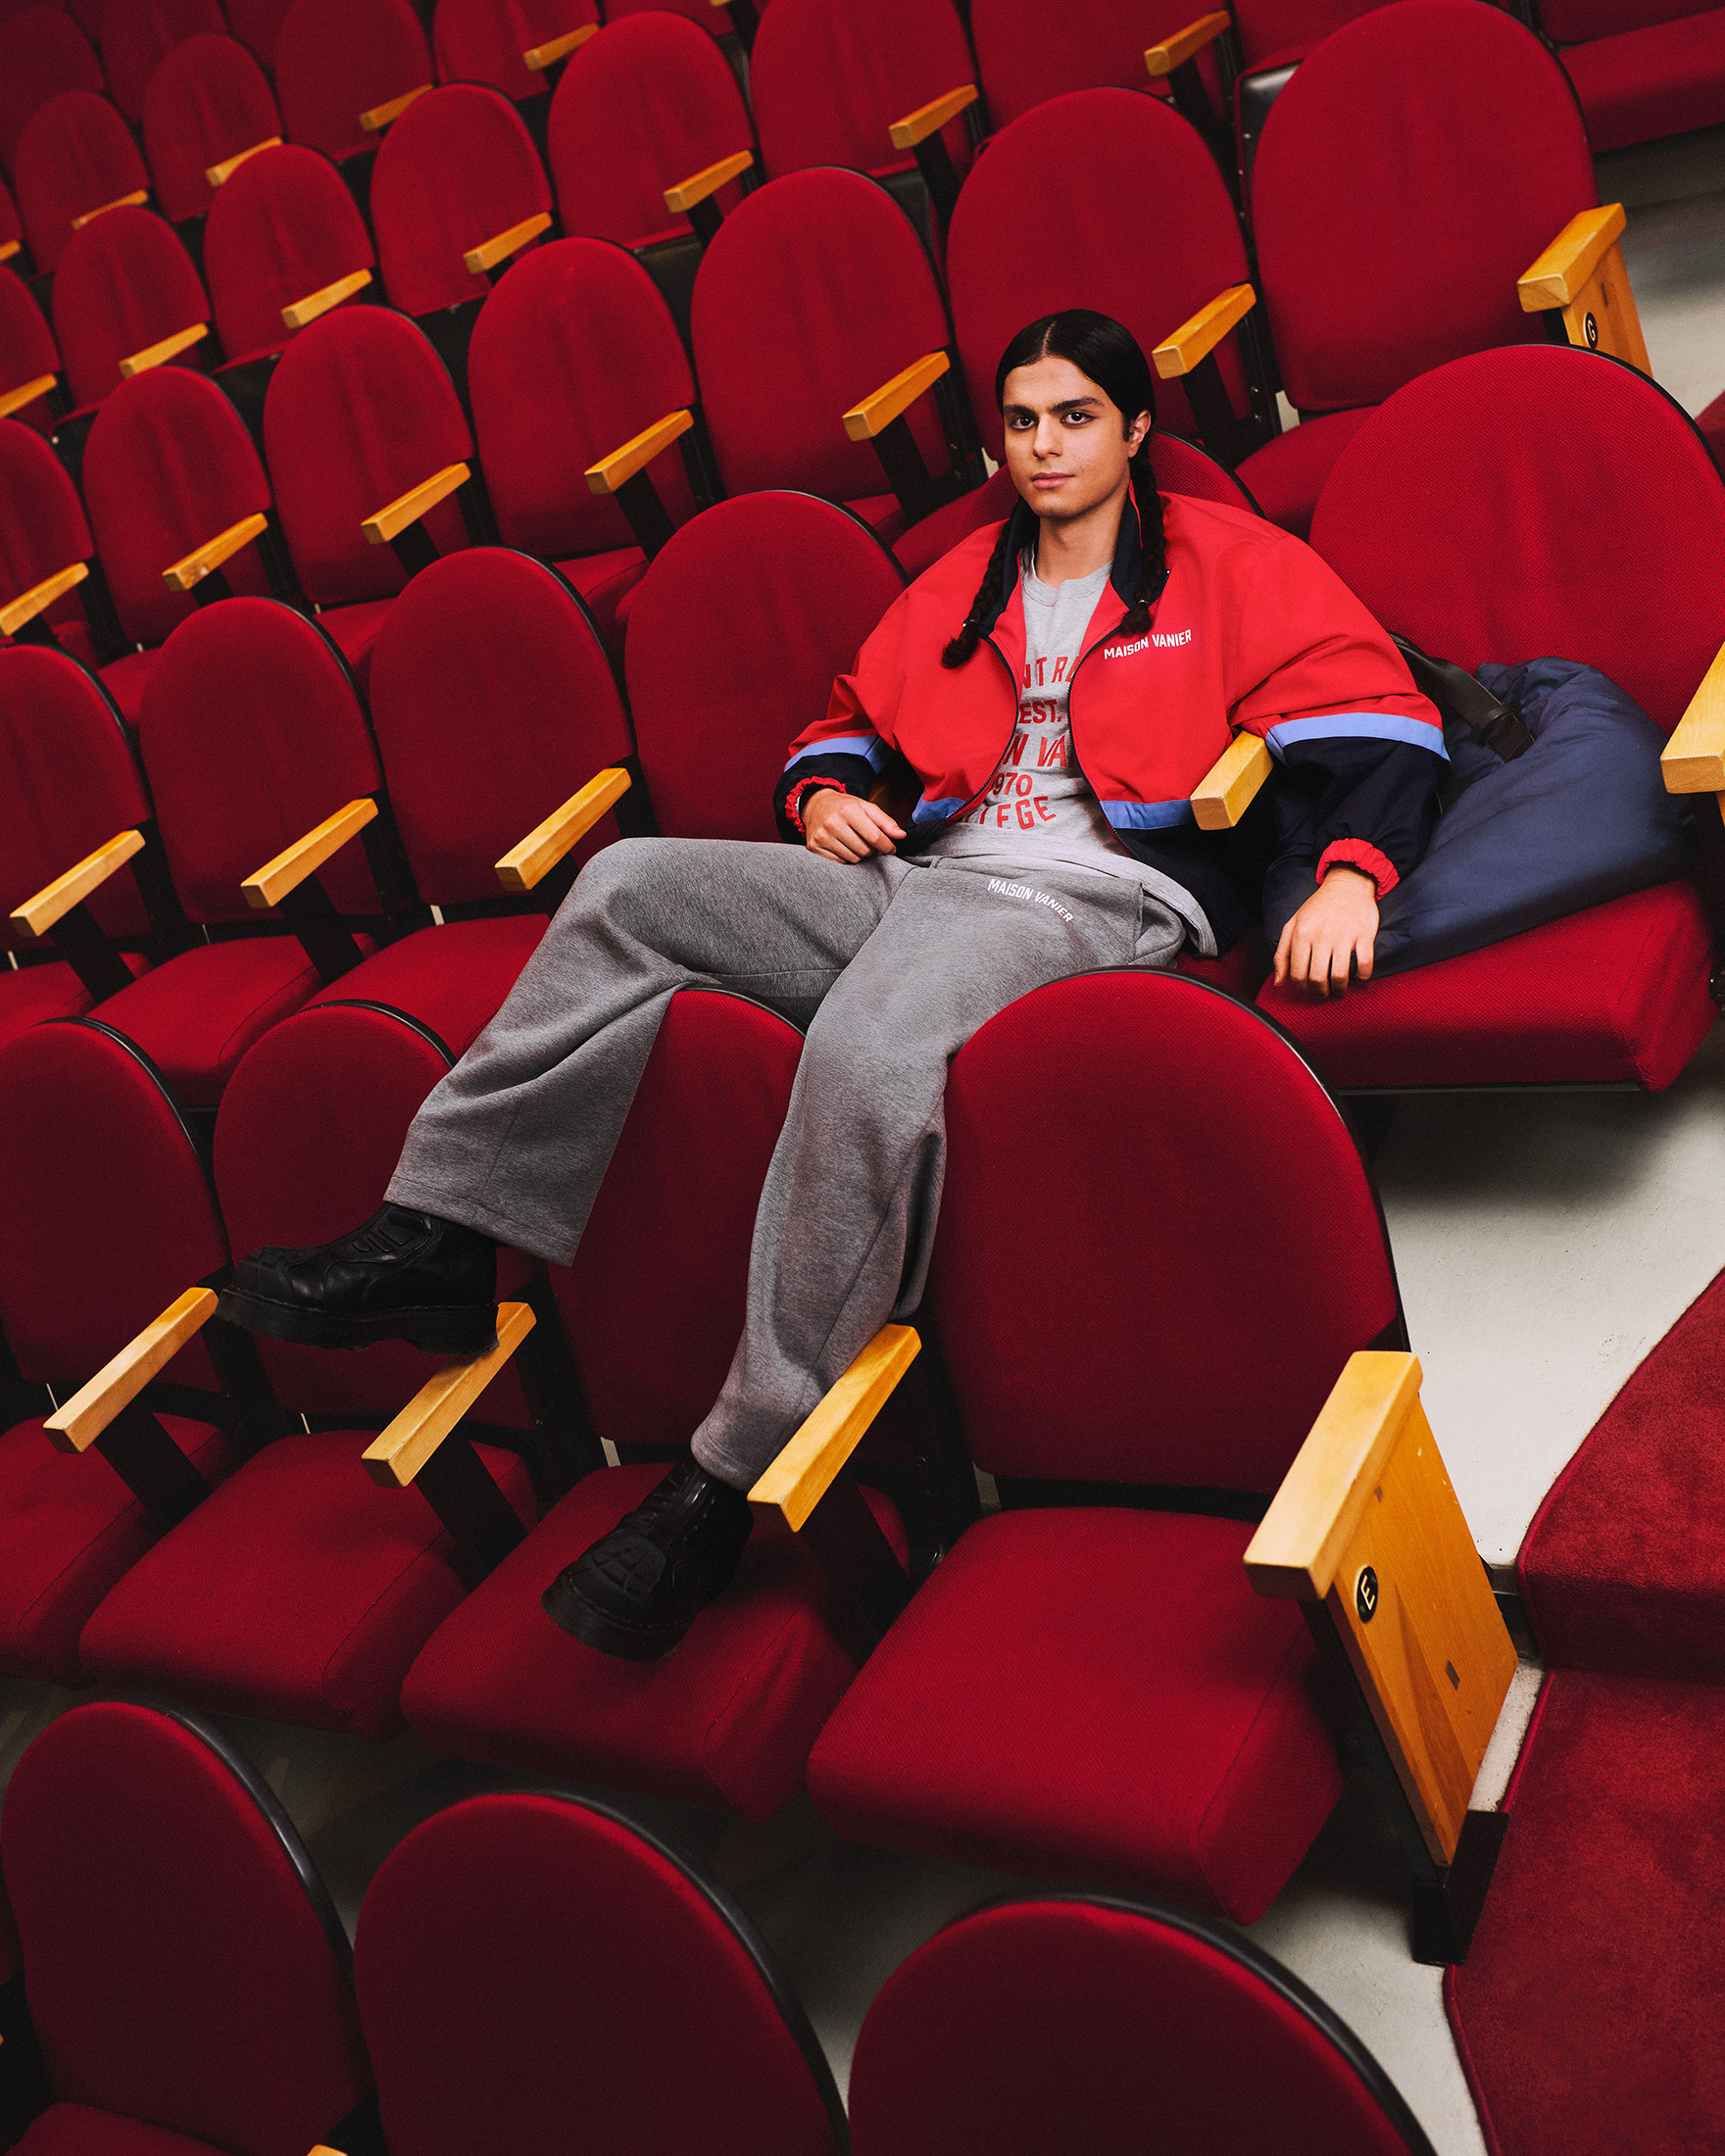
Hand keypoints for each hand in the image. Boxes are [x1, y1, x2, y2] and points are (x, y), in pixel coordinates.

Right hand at [802, 788, 904, 862]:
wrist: (816, 805)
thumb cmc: (845, 807)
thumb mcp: (866, 807)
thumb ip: (885, 822)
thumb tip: (901, 835)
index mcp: (849, 810)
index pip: (875, 837)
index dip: (887, 846)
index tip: (890, 849)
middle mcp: (833, 823)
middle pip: (864, 850)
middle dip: (872, 850)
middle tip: (869, 843)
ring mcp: (822, 836)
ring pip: (853, 859)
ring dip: (859, 854)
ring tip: (855, 843)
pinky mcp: (814, 847)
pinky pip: (839, 862)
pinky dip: (845, 857)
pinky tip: (844, 847)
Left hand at [1273, 865, 1378, 997]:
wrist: (1347, 885)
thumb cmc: (1318, 907)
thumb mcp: (1293, 924)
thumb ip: (1282, 953)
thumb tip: (1278, 982)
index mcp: (1301, 933)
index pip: (1297, 972)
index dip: (1302, 986)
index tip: (1308, 987)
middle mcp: (1321, 935)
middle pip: (1317, 977)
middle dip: (1320, 992)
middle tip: (1323, 992)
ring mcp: (1344, 935)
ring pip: (1339, 975)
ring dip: (1339, 989)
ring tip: (1339, 989)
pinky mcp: (1364, 934)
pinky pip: (1365, 963)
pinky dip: (1363, 976)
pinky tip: (1360, 978)